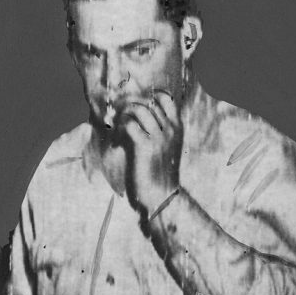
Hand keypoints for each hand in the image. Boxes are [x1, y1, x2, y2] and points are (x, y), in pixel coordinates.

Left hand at [118, 91, 181, 215]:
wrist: (162, 198)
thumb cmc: (160, 175)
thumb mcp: (165, 149)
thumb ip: (158, 131)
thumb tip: (137, 116)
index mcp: (177, 128)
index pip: (165, 98)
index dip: (148, 97)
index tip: (136, 107)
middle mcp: (170, 129)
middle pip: (147, 102)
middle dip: (130, 107)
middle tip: (120, 120)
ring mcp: (159, 137)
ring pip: (138, 109)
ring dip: (124, 116)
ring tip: (119, 132)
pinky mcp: (144, 146)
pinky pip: (129, 124)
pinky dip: (119, 131)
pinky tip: (118, 144)